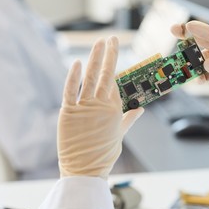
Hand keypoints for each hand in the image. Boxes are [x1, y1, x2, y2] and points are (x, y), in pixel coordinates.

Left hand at [58, 37, 143, 178]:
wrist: (84, 171)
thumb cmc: (103, 155)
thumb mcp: (120, 136)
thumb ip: (129, 118)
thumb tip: (141, 108)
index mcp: (115, 110)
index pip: (117, 81)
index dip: (117, 63)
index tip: (117, 48)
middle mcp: (101, 105)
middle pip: (107, 74)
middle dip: (110, 54)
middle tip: (111, 38)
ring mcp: (84, 108)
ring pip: (90, 78)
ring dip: (95, 58)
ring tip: (99, 43)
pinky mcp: (68, 112)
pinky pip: (70, 91)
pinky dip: (73, 77)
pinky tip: (76, 62)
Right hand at [171, 20, 208, 119]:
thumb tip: (207, 63)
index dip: (202, 30)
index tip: (189, 26)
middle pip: (202, 41)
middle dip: (188, 35)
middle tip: (175, 30)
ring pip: (197, 56)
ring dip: (189, 58)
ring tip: (183, 61)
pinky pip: (198, 72)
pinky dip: (196, 75)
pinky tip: (200, 80)